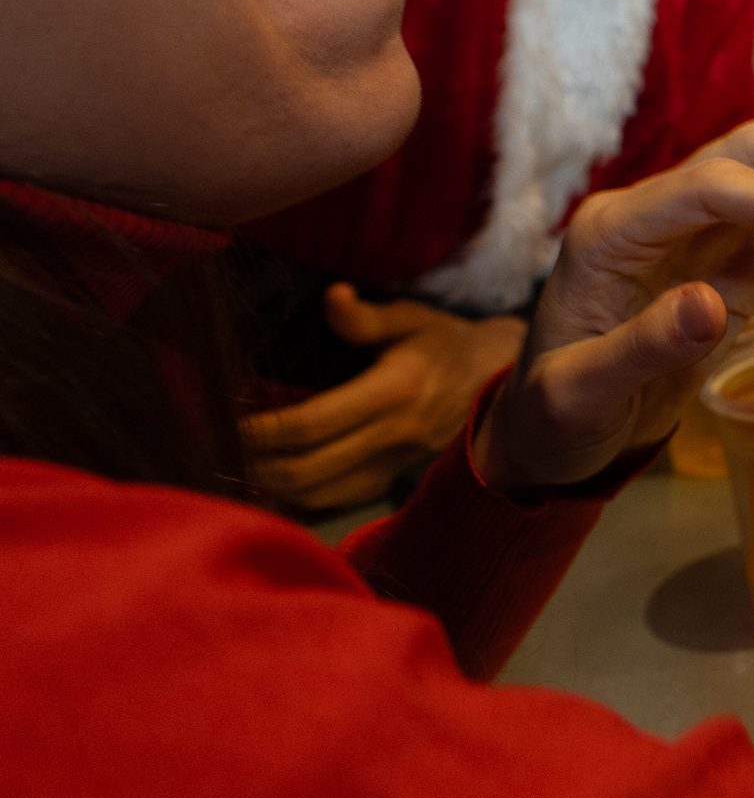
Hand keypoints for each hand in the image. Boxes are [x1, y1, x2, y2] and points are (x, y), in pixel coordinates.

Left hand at [243, 291, 525, 512]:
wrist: (499, 381)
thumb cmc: (446, 343)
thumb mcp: (412, 317)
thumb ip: (365, 317)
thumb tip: (331, 297)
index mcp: (394, 391)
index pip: (311, 423)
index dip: (260, 429)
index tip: (221, 420)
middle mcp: (392, 436)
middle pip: (304, 469)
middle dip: (251, 463)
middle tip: (210, 447)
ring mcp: (393, 465)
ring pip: (315, 494)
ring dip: (266, 486)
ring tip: (228, 467)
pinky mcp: (391, 481)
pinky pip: (333, 500)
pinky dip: (294, 498)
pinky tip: (265, 485)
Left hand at [476, 110, 753, 492]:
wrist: (553, 437)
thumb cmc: (555, 415)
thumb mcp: (580, 394)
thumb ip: (639, 348)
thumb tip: (709, 305)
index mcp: (613, 231)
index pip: (708, 188)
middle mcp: (658, 219)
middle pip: (749, 161)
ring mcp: (698, 241)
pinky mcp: (728, 270)